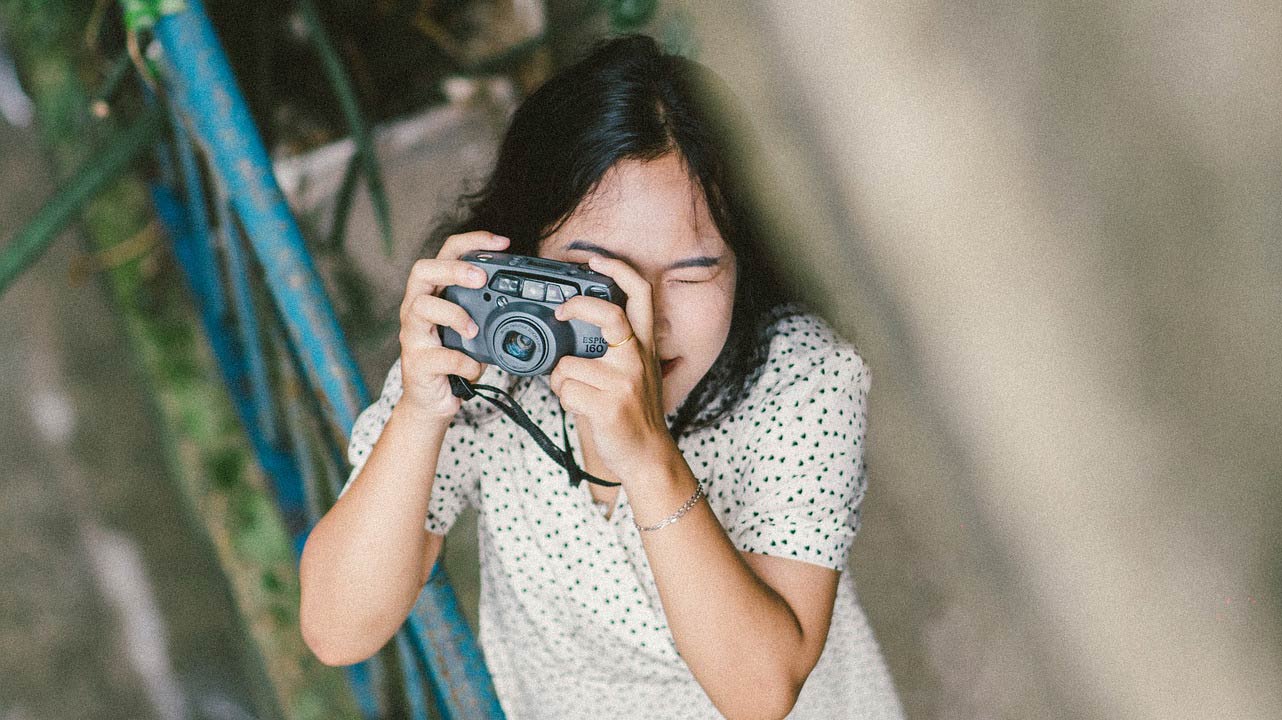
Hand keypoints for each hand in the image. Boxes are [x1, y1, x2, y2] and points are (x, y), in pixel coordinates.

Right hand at [397, 231, 509, 420]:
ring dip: (455, 314)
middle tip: (481, 278)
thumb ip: (486, 313)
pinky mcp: (417, 362)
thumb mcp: (471, 331)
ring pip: (422, 307)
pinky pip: (440, 355)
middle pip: (423, 271)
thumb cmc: (451, 361)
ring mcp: (412, 335)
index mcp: (433, 295)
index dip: (471, 242)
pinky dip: (463, 361)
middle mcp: (416, 309)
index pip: (445, 254)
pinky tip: (474, 366)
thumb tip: (524, 302)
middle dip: (454, 269)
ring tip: (473, 330)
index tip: (501, 243)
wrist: (431, 402)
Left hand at [548, 256, 676, 477]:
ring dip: (560, 379)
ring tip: (575, 392)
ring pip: (569, 364)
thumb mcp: (634, 371)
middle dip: (577, 306)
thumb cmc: (634, 412)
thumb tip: (570, 328)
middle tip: (561, 312)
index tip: (595, 261)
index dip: (617, 270)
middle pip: (609, 314)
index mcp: (643, 345)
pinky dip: (563, 398)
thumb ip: (613, 347)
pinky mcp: (609, 405)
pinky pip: (566, 390)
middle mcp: (637, 358)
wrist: (648, 456)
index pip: (640, 294)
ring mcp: (625, 382)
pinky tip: (578, 406)